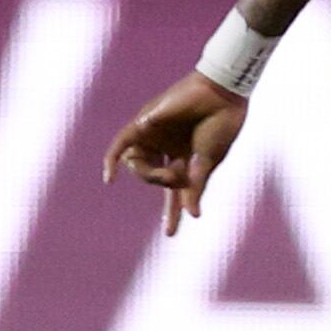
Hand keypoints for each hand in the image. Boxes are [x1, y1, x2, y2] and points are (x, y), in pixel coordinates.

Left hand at [103, 71, 248, 235]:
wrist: (220, 96)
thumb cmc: (221, 127)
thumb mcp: (207, 161)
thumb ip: (195, 186)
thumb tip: (193, 215)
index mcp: (188, 158)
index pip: (175, 190)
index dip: (172, 213)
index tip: (170, 234)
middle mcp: (168, 149)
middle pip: (153, 178)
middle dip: (161, 184)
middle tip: (175, 179)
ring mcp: (154, 137)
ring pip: (137, 165)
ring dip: (147, 175)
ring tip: (166, 172)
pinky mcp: (143, 125)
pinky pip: (119, 146)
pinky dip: (112, 162)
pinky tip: (109, 179)